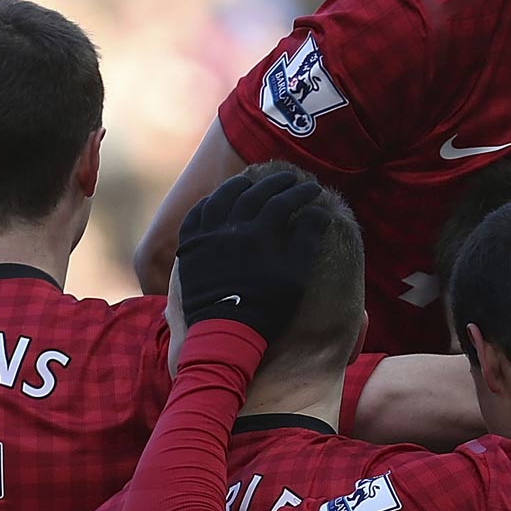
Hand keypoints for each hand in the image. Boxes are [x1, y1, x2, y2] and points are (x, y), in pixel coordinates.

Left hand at [175, 167, 332, 342]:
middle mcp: (231, 229)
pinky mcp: (189, 248)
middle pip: (254, 194)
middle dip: (275, 183)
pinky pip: (195, 216)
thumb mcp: (296, 278)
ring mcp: (206, 236)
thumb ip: (307, 241)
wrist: (224, 332)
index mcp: (259, 235)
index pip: (283, 202)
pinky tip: (216, 201)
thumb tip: (321, 212)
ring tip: (251, 181)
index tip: (315, 188)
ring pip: (221, 198)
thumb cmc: (266, 308)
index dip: (301, 193)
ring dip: (238, 186)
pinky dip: (207, 203)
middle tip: (289, 178)